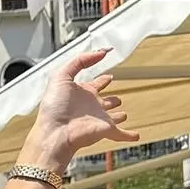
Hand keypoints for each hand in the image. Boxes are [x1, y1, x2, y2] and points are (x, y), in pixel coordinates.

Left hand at [27, 49, 138, 171]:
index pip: (94, 84)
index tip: (109, 77)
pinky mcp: (105, 130)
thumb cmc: (54, 107)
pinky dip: (129, 135)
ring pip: (112, 117)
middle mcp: (90, 106)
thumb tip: (101, 52)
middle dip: (111, 100)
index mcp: (81, 93)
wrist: (55, 132)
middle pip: (104, 102)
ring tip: (124, 115)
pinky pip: (121, 133)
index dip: (101, 80)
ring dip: (119, 116)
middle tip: (117, 100)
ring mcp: (98, 119)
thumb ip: (80, 61)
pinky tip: (135, 136)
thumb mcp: (62, 75)